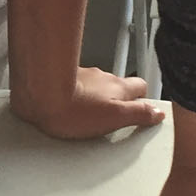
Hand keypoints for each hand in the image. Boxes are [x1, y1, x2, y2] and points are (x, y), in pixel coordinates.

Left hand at [16, 67, 165, 140]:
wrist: (38, 94)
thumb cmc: (72, 108)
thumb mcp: (115, 117)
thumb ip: (139, 114)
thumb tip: (157, 113)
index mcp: (118, 87)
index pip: (141, 87)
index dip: (144, 100)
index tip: (144, 111)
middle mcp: (102, 78)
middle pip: (118, 87)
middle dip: (119, 100)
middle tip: (116, 117)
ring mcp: (81, 77)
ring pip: (97, 87)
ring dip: (97, 99)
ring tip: (91, 118)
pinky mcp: (61, 80)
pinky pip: (75, 88)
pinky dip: (76, 98)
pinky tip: (70, 112)